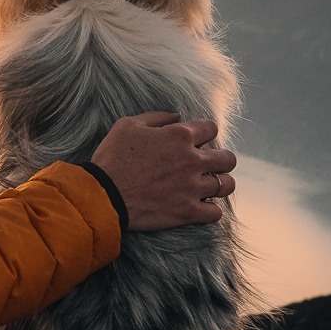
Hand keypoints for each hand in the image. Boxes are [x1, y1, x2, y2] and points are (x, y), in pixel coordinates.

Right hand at [91, 112, 236, 229]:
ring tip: (209, 187)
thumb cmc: (112, 158)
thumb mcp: (127, 125)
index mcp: (179, 136)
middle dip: (220, 160)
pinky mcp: (187, 212)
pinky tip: (200, 207)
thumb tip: (176, 115)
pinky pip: (215, 213)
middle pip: (228, 159)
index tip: (198, 141)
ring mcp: (192, 188)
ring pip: (227, 186)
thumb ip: (156, 117)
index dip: (206, 133)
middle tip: (208, 165)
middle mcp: (192, 161)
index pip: (211, 128)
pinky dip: (211, 211)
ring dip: (220, 184)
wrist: (102, 196)